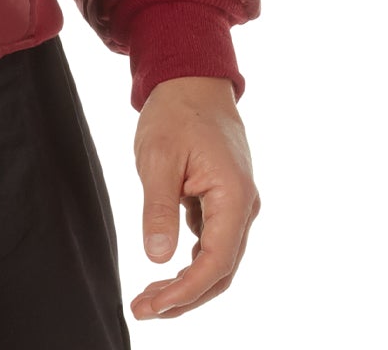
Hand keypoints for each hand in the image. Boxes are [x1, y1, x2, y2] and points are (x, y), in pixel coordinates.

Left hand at [129, 76, 259, 320]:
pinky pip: (211, 240)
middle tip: (144, 309)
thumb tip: (158, 258)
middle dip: (185, 296)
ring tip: (150, 298)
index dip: (186, 292)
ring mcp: (236, 203)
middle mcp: (243, 206)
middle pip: (220, 270)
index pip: (216, 262)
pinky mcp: (223, 199)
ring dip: (187, 282)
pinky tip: (164, 266)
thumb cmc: (175, 112)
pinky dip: (190, 260)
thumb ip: (159, 208)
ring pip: (217, 258)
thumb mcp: (157, 157)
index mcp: (233, 196)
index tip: (153, 307)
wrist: (192, 77)